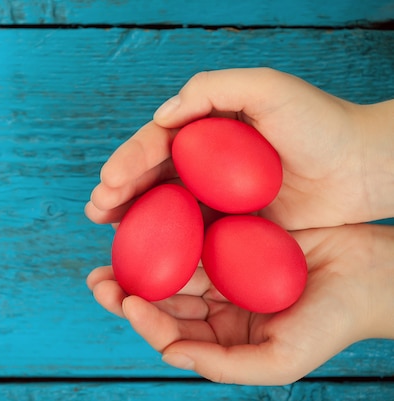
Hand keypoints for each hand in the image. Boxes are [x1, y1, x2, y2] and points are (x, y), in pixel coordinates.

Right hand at [86, 68, 393, 229]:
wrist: (362, 167)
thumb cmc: (320, 123)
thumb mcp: (268, 88)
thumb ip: (212, 89)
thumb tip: (162, 118)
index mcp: (207, 127)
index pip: (158, 142)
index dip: (130, 160)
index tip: (110, 181)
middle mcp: (206, 161)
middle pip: (152, 175)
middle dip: (119, 190)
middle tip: (97, 209)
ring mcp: (217, 195)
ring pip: (164, 205)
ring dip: (132, 216)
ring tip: (107, 225)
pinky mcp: (231, 224)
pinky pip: (191, 233)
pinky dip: (165, 242)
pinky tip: (146, 252)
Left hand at [87, 224, 393, 384]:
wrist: (371, 275)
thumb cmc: (330, 323)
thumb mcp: (280, 358)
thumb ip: (224, 365)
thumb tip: (169, 354)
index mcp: (221, 336)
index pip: (171, 332)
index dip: (144, 320)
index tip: (127, 302)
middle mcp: (215, 305)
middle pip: (161, 300)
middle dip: (126, 291)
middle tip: (98, 280)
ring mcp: (221, 270)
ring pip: (170, 266)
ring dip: (139, 259)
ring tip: (110, 252)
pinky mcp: (230, 237)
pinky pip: (193, 234)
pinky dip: (169, 230)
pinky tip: (148, 219)